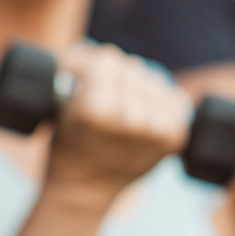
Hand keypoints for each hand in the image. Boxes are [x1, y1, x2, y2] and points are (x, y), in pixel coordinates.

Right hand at [47, 42, 192, 200]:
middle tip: (100, 92)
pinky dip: (160, 101)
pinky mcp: (174, 138)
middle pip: (131, 67)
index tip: (81, 76)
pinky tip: (144, 112)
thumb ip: (78, 69)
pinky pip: (174, 98)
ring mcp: (156, 130)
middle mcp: (131, 119)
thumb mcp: (59, 104)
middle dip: (113, 75)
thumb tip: (94, 47)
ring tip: (121, 104)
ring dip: (136, 87)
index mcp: (96, 109)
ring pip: (153, 80)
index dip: (90, 64)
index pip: (105, 58)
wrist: (86, 188)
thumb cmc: (67, 142)